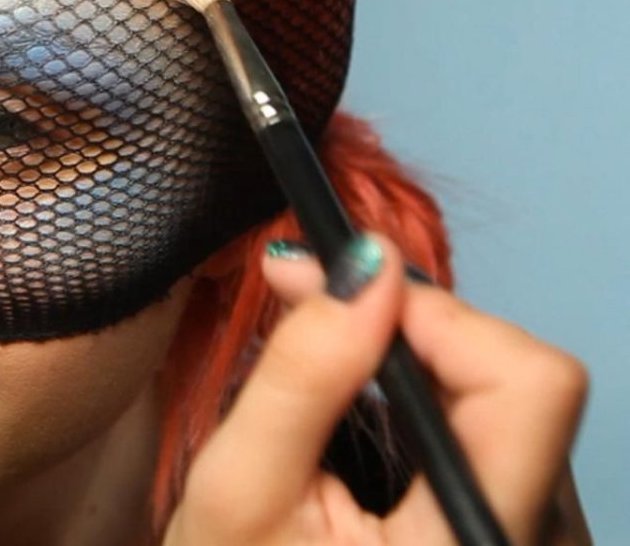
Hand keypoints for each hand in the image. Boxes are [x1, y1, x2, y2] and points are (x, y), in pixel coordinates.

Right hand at [163, 234, 587, 544]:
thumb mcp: (238, 489)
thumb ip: (304, 376)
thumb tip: (367, 258)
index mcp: (472, 544)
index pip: (532, 384)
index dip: (441, 320)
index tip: (343, 298)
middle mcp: (537, 540)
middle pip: (519, 380)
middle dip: (410, 328)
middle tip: (309, 301)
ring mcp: (533, 535)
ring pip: (508, 394)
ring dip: (414, 355)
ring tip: (328, 361)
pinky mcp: (517, 526)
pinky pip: (497, 423)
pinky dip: (426, 390)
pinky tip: (364, 408)